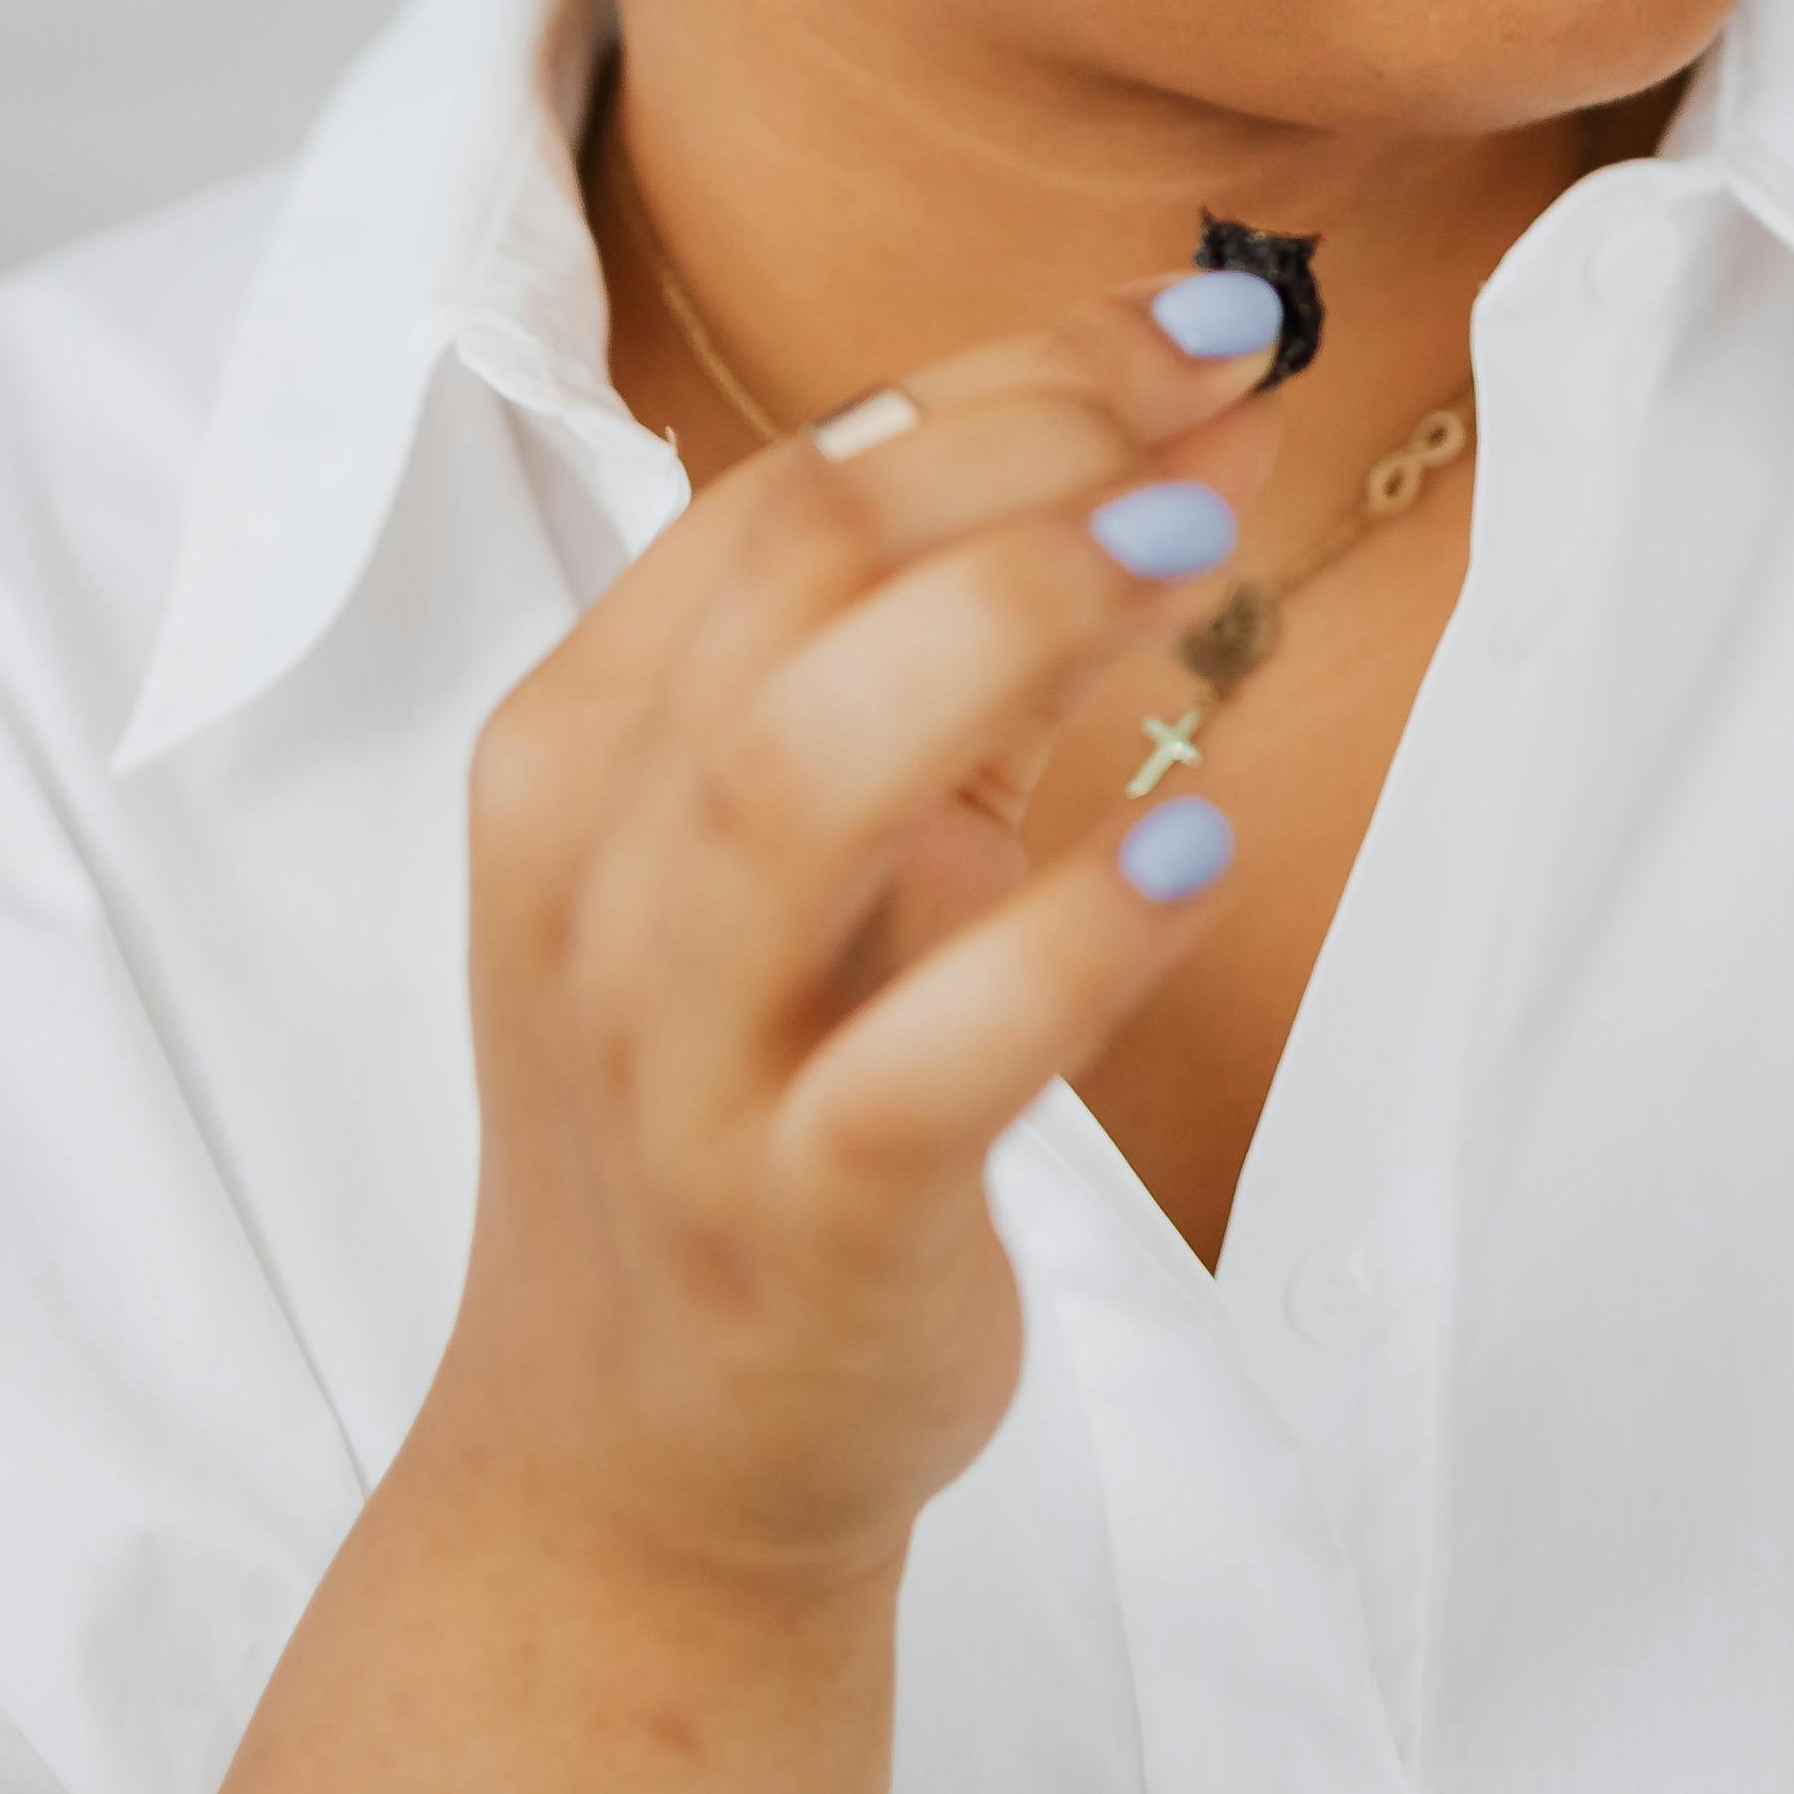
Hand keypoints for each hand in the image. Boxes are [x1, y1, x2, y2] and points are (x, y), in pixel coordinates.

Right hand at [409, 264, 1287, 1607]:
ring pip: (794, 787)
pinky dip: (1068, 939)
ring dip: (1007, 631)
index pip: (780, 490)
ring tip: (1189, 558)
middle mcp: (598, 891)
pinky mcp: (798, 1226)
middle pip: (785, 581)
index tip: (1202, 326)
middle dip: (1020, 458)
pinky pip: (920, 1064)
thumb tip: (1179, 446)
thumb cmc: (742, 1098)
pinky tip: (1195, 839)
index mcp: (575, 757)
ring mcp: (680, 1066)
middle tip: (1218, 412)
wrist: (636, 1467)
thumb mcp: (796, 853)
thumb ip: (950, 658)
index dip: (1006, 379)